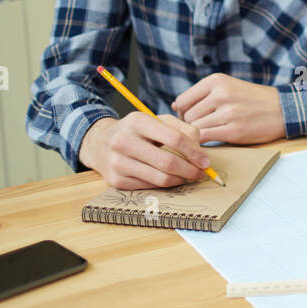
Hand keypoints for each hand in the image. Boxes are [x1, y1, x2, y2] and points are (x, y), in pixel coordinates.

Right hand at [78, 112, 209, 189]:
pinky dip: (164, 184)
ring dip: (180, 180)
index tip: (205, 161)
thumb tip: (200, 153)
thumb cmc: (138, 132)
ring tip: (187, 176)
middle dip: (190, 170)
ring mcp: (117, 162)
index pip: (175, 138)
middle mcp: (123, 141)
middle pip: (168, 162)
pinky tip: (169, 178)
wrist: (101, 143)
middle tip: (200, 173)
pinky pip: (150, 186)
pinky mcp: (115, 180)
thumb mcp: (159, 121)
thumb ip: (184, 130)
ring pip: (160, 178)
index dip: (194, 152)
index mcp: (137, 121)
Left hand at [173, 72, 284, 143]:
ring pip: (195, 128)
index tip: (192, 118)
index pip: (182, 101)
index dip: (183, 113)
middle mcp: (221, 94)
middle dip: (191, 125)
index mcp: (216, 81)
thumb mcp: (228, 86)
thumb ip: (203, 94)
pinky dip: (204, 143)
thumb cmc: (253, 100)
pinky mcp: (234, 130)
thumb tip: (175, 108)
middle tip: (203, 129)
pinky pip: (205, 138)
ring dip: (198, 135)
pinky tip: (213, 140)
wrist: (282, 109)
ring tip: (210, 133)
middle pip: (188, 116)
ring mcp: (228, 113)